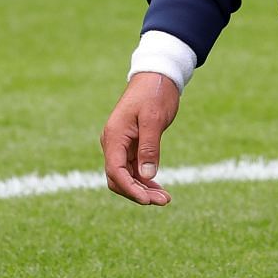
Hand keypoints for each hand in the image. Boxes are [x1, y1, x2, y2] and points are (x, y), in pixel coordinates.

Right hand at [101, 71, 180, 205]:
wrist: (156, 76)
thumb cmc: (155, 93)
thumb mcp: (154, 119)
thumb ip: (149, 147)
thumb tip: (147, 175)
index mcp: (114, 136)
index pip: (116, 171)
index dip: (130, 189)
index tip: (148, 201)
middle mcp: (113, 143)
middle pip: (118, 178)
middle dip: (138, 193)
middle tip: (164, 201)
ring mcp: (120, 145)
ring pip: (126, 176)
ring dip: (143, 189)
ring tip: (165, 198)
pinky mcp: (130, 145)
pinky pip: (133, 169)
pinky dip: (144, 180)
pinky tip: (159, 188)